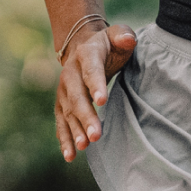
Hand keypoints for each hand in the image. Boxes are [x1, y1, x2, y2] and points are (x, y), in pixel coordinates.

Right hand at [54, 20, 137, 159]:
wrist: (81, 46)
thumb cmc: (107, 44)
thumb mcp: (117, 34)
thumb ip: (124, 35)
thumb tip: (128, 39)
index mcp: (86, 55)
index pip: (91, 71)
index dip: (96, 85)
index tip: (102, 100)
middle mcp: (70, 74)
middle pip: (77, 97)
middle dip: (85, 117)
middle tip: (96, 135)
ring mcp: (63, 91)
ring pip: (68, 113)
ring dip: (74, 131)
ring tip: (83, 147)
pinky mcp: (62, 104)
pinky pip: (61, 123)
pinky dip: (64, 139)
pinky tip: (70, 156)